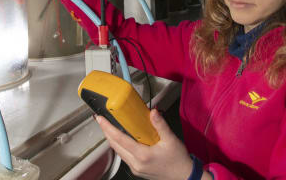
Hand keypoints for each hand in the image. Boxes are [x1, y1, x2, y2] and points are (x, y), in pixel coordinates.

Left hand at [96, 109, 210, 179]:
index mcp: (143, 155)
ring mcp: (135, 168)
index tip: (100, 119)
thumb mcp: (171, 140)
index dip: (108, 128)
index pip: (120, 139)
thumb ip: (160, 125)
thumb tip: (153, 112)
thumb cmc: (178, 160)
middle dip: (106, 132)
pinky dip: (120, 146)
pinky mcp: (137, 170)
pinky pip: (124, 156)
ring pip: (118, 151)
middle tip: (102, 120)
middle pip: (115, 146)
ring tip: (109, 127)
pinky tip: (121, 138)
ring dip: (112, 139)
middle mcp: (136, 163)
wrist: (184, 177)